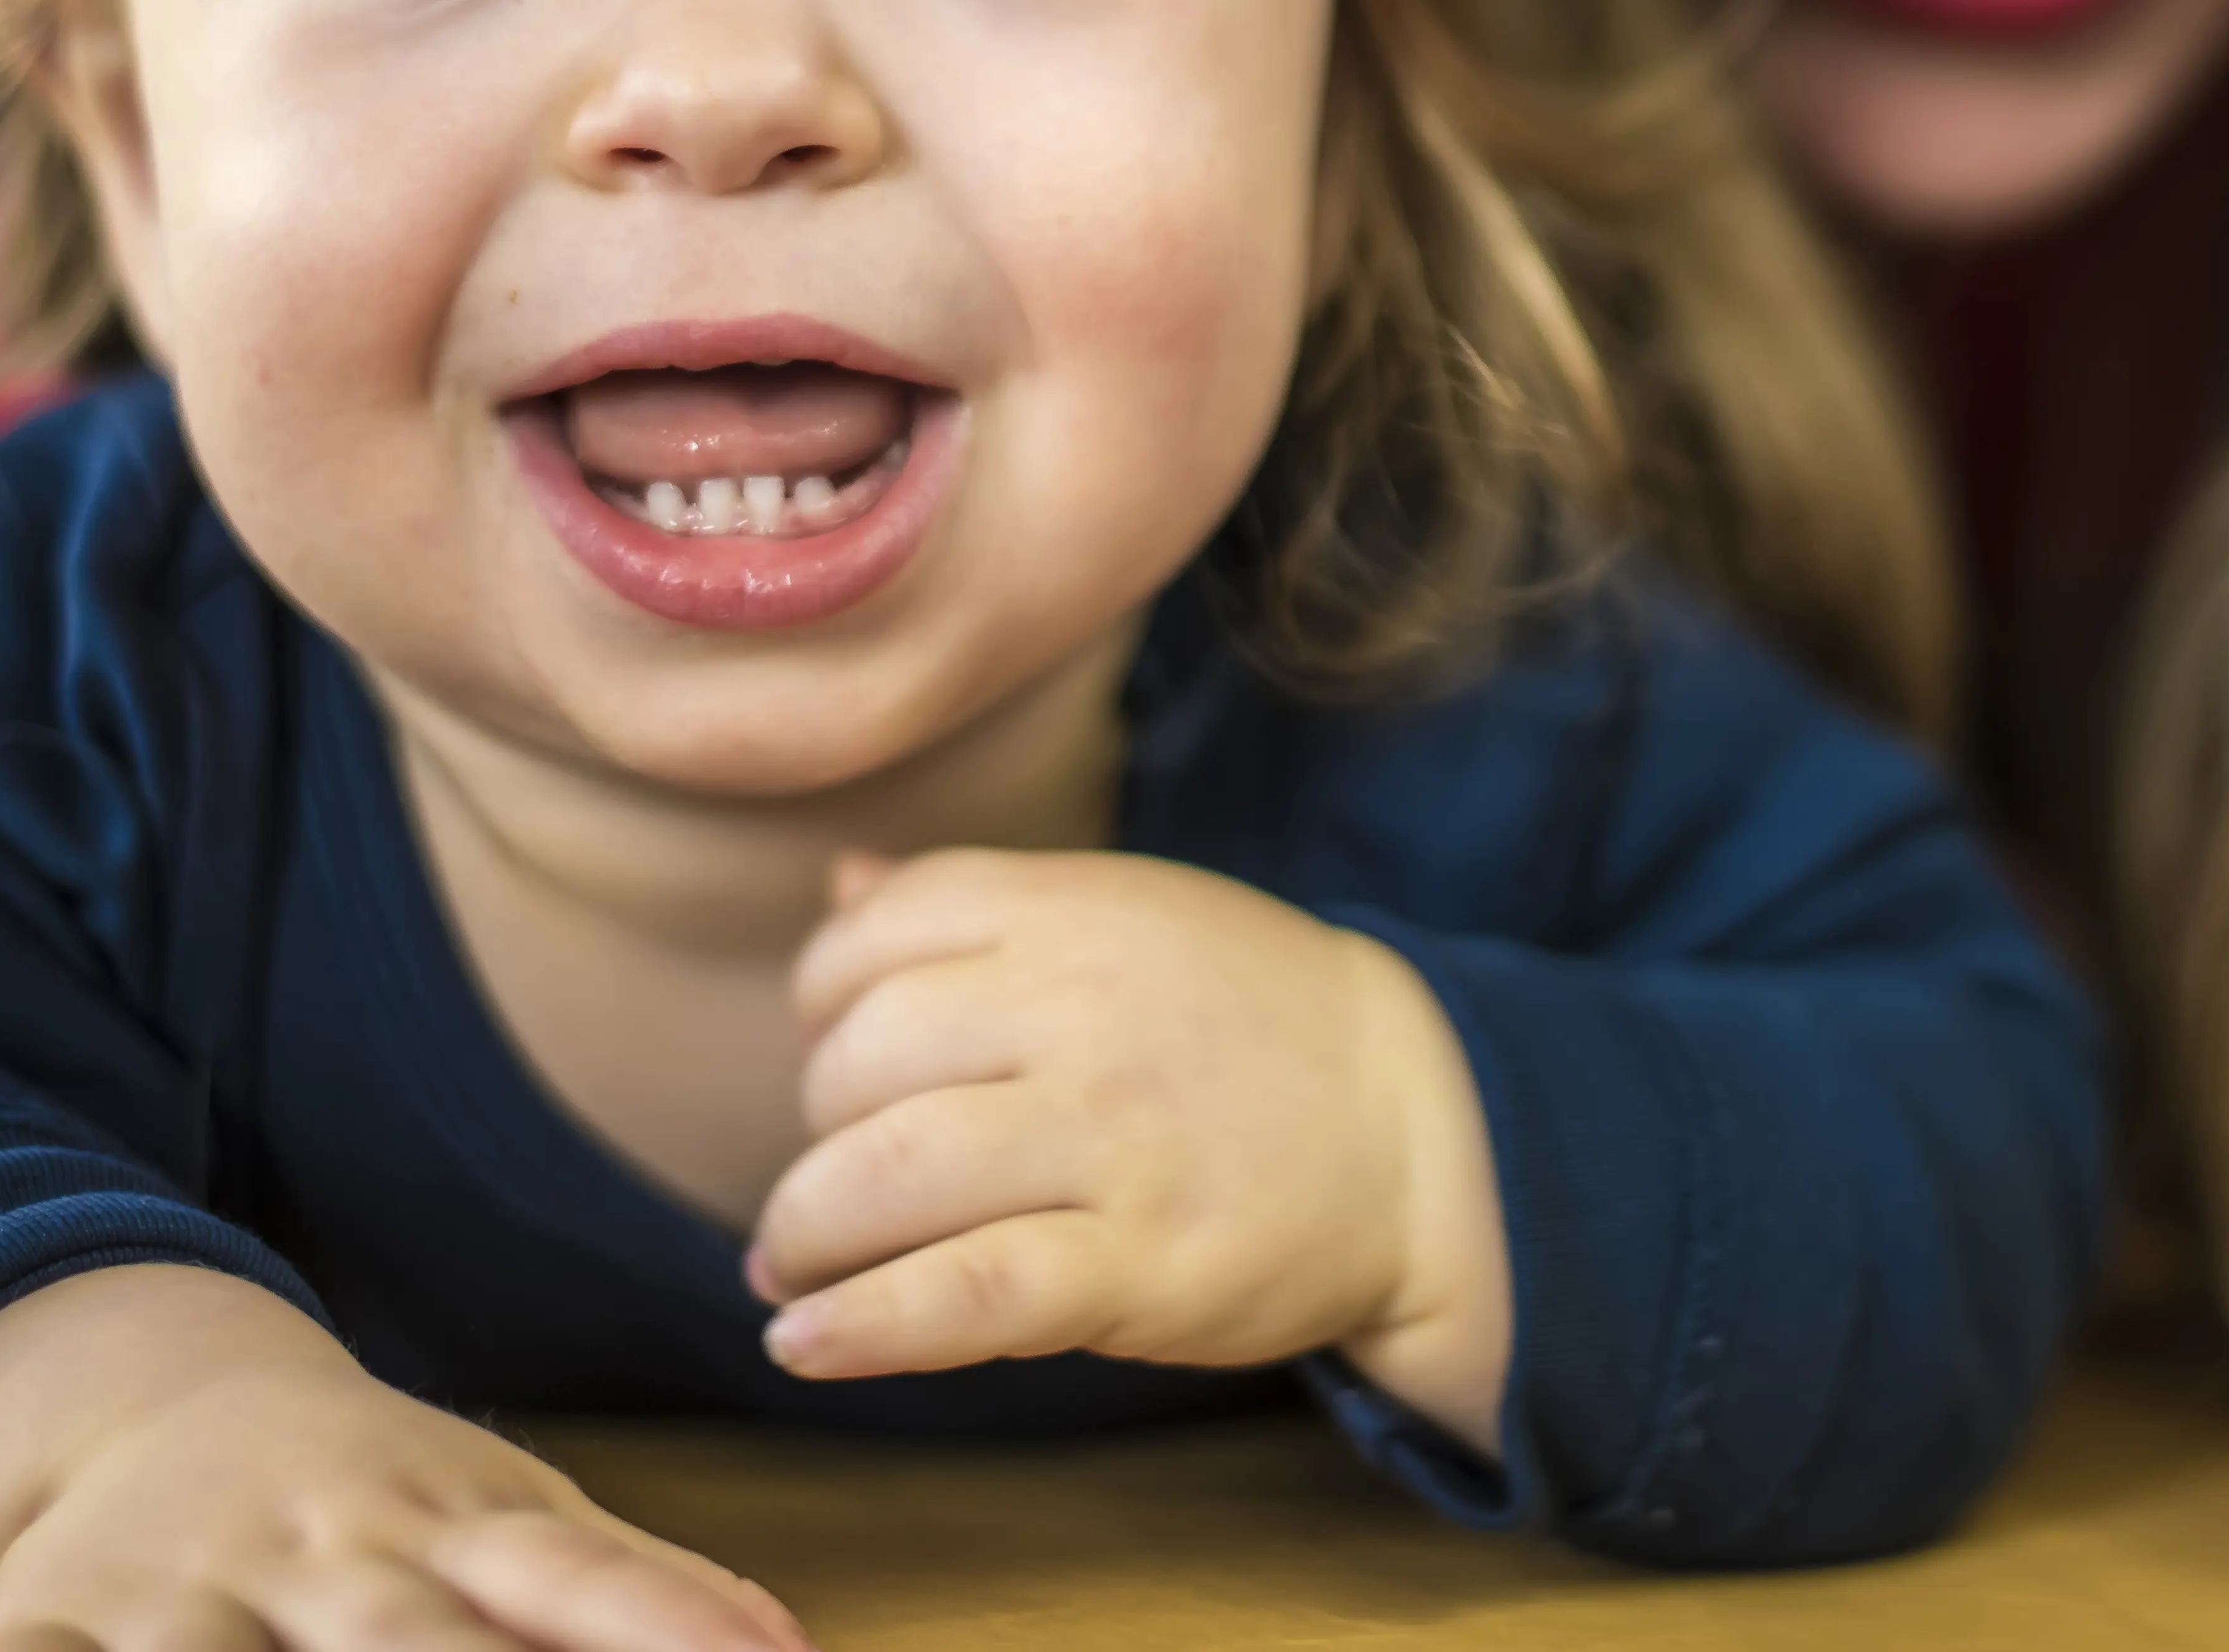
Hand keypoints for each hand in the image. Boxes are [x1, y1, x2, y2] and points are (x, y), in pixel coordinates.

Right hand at [0, 1264, 806, 1650]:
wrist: (144, 1405)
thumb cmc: (371, 1501)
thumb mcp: (504, 1518)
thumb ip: (638, 1591)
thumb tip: (783, 1646)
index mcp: (447, 1519)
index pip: (572, 1574)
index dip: (664, 1623)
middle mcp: (320, 1548)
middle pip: (403, 1637)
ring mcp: (177, 1590)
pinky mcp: (44, 1626)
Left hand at [749, 849, 1509, 1447]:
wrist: (1427, 1129)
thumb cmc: (1255, 1027)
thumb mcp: (1134, 918)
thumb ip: (983, 907)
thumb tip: (837, 886)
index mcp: (1075, 913)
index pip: (870, 937)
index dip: (821, 1006)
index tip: (842, 1063)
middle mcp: (1082, 1010)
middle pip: (858, 1063)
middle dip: (817, 1138)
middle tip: (840, 1187)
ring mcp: (1113, 1139)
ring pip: (888, 1174)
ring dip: (809, 1237)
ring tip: (801, 1270)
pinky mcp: (1142, 1263)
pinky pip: (968, 1293)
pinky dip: (866, 1325)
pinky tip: (805, 1342)